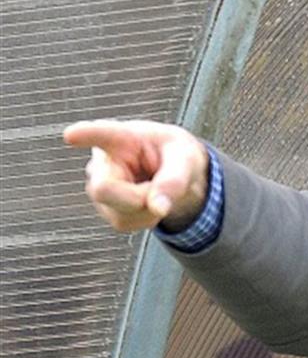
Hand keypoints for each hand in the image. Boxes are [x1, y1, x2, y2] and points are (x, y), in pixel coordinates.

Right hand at [63, 120, 208, 232]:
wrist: (175, 171)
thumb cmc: (176, 155)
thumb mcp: (186, 159)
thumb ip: (174, 180)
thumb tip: (158, 209)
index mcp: (123, 137)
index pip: (102, 134)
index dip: (86, 135)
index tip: (71, 135)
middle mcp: (102, 162)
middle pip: (103, 190)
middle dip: (137, 197)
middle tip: (158, 188)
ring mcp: (99, 187)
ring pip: (118, 212)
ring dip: (147, 209)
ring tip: (154, 188)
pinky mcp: (105, 208)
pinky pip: (125, 223)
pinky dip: (145, 218)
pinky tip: (148, 201)